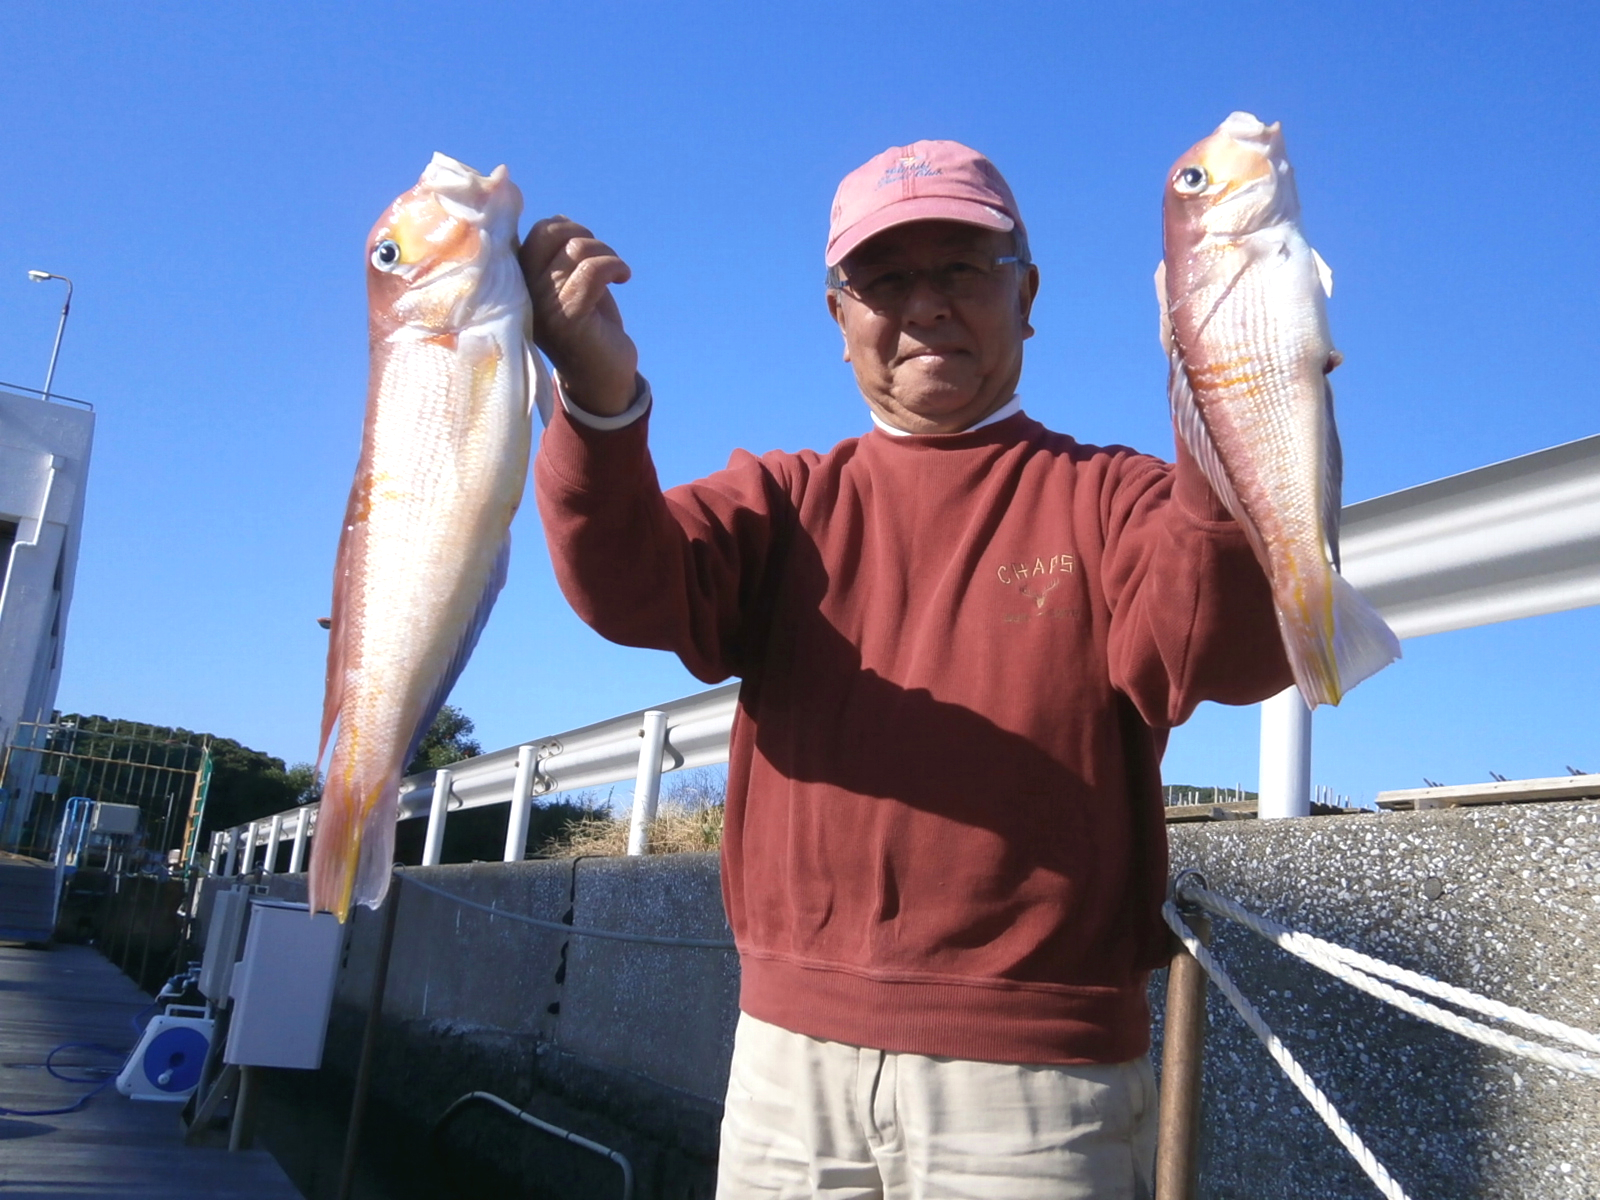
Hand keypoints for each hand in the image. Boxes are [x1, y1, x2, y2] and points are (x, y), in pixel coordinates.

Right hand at [520, 217, 639, 416]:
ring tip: (616, 272)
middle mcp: (522, 292)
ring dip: (606, 253)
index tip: (582, 243)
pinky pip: (593, 270)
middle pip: (549, 232)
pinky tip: (624, 278)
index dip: (561, 226)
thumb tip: (559, 219)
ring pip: (576, 249)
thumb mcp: (565, 283)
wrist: (601, 376)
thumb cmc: (587, 325)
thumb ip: (555, 255)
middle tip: (601, 256)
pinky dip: (615, 266)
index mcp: (517, 280)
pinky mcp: (567, 318)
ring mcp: (542, 305)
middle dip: (582, 234)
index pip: (532, 231)